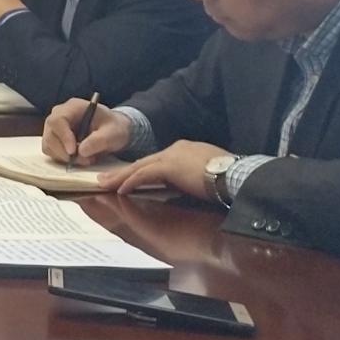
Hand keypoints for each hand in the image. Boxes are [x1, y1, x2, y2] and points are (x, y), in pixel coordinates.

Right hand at [40, 98, 131, 164]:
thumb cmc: (113, 127)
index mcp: (73, 107)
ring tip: (85, 159)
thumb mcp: (113, 133)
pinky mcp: (54, 138)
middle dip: (64, 151)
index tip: (73, 151)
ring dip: (64, 156)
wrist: (112, 130)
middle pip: (50, 133)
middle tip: (84, 160)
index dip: (63, 136)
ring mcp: (55, 127)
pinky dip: (62, 158)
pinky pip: (50, 150)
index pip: (58, 120)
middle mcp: (59, 115)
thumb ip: (99, 140)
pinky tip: (78, 157)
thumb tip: (82, 151)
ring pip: (48, 144)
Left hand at [99, 140, 225, 200]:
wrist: (236, 174)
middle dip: (123, 172)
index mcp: (183, 150)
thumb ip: (190, 175)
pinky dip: (131, 181)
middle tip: (105, 179)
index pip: (156, 161)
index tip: (127, 178)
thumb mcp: (205, 174)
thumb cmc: (227, 177)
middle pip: (143, 162)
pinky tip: (120, 190)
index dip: (139, 170)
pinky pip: (144, 175)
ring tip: (104, 184)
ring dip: (120, 177)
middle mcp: (175, 149)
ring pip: (139, 167)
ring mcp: (171, 156)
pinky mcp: (169, 166)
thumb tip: (183, 184)